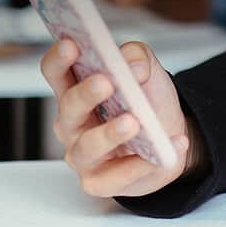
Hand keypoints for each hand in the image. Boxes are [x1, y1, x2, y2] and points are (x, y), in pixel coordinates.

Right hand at [41, 38, 208, 197]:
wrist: (169, 136)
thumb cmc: (147, 100)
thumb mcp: (146, 68)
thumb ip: (136, 57)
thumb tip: (134, 67)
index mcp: (76, 89)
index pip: (56, 72)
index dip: (60, 59)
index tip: (72, 44)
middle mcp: (73, 123)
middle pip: (69, 107)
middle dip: (86, 93)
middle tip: (106, 82)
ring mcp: (83, 154)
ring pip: (88, 146)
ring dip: (110, 133)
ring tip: (133, 122)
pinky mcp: (100, 182)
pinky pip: (115, 177)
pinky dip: (140, 165)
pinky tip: (162, 150)